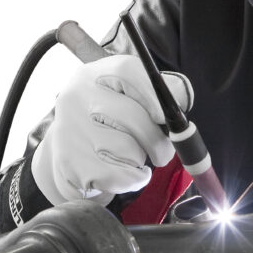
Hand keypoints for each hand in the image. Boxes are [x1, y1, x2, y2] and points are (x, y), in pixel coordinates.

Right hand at [31, 54, 192, 204]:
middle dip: (158, 140)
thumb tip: (181, 100)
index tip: (166, 115)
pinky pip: (119, 176)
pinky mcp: (71, 163)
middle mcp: (78, 97)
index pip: (127, 72)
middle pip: (133, 117)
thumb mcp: (129, 94)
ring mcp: (71, 130)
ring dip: (141, 159)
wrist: (71, 148)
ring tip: (135, 156)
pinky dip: (134, 179)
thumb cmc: (111, 118)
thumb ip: (159, 91)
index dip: (154, 94)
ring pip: (128, 150)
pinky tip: (130, 173)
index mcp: (94, 74)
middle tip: (163, 151)